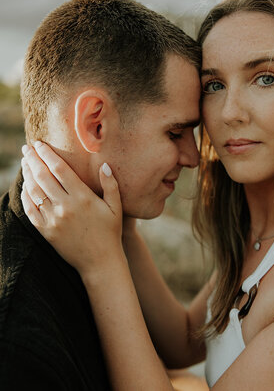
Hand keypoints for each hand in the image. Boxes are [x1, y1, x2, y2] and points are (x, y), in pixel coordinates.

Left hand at [21, 141, 123, 276]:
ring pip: (35, 191)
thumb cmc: (110, 232)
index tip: (40, 144)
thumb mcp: (116, 207)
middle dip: (33, 160)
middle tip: (27, 148)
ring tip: (25, 163)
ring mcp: (54, 219)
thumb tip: (105, 165)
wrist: (100, 262)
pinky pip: (31, 210)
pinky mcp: (46, 231)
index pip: (60, 169)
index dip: (48, 154)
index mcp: (82, 197)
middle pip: (43, 177)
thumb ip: (111, 185)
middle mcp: (65, 206)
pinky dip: (26, 195)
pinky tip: (25, 186)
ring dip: (28, 174)